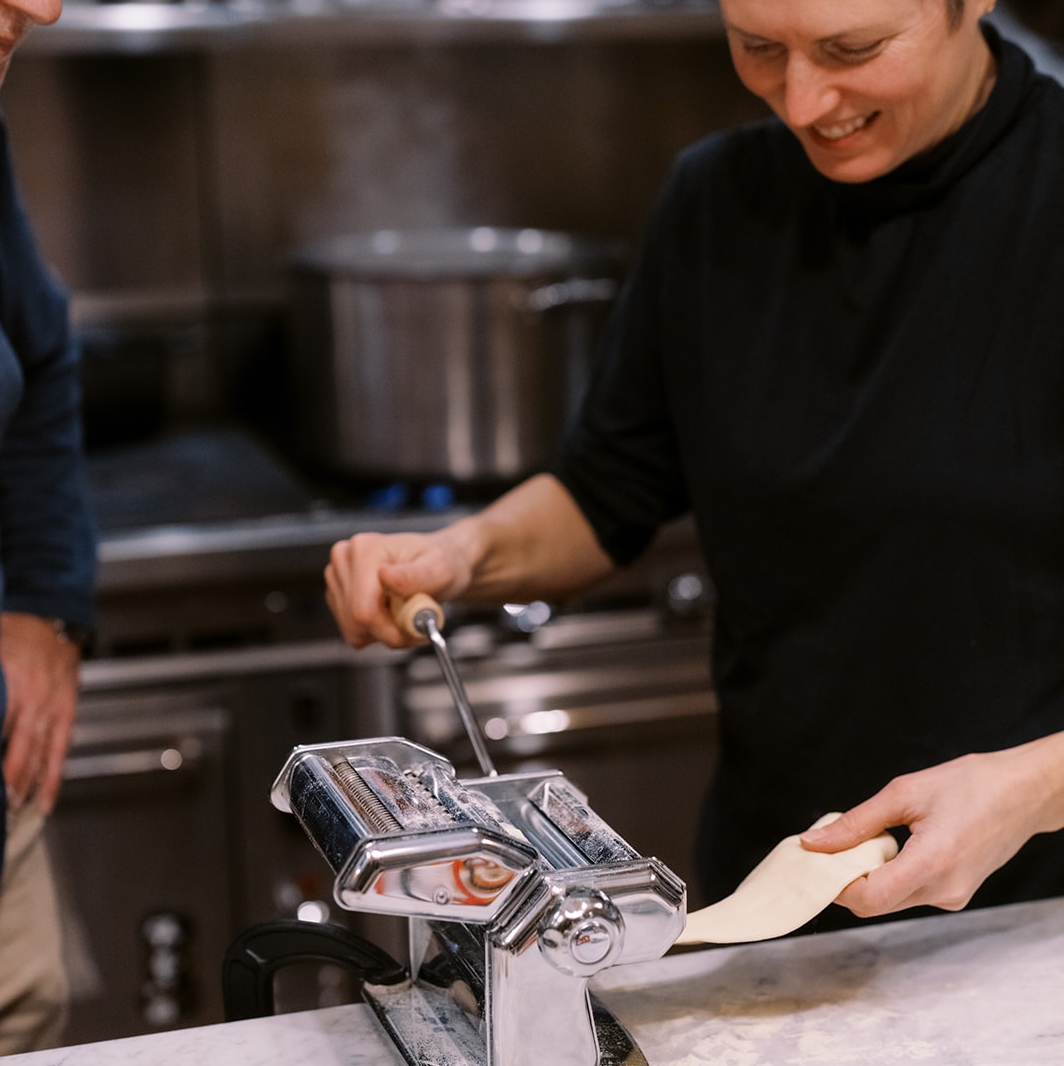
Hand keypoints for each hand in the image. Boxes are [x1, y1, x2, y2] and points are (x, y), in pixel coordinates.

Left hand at [1, 612, 80, 813]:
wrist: (53, 617)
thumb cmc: (15, 631)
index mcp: (20, 685)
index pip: (2, 729)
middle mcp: (41, 700)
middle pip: (25, 747)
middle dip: (15, 779)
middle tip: (5, 806)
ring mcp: (58, 705)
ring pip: (48, 751)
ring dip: (37, 782)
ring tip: (28, 809)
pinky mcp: (69, 708)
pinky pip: (63, 744)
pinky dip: (56, 769)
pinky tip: (49, 790)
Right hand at [325, 530, 472, 649]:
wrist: (436, 564)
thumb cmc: (440, 563)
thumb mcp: (439, 569)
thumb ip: (414, 576)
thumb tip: (385, 576)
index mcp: (365, 549)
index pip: (364, 610)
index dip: (391, 631)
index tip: (415, 631)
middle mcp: (346, 559)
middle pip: (355, 621)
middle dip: (388, 632)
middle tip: (415, 622)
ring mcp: (338, 576)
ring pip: (353, 629)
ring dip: (382, 632)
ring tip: (405, 612)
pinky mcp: (339, 594)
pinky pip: (353, 630)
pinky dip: (374, 630)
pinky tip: (391, 613)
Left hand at [800, 733, 1063, 916]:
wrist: (1023, 793)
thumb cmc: (969, 785)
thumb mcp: (904, 792)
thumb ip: (856, 822)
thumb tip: (813, 842)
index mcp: (932, 863)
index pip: (867, 897)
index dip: (833, 883)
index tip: (812, 858)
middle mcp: (943, 890)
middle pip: (874, 902)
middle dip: (844, 877)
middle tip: (828, 844)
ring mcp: (952, 897)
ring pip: (889, 899)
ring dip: (866, 874)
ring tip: (862, 838)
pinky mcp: (955, 894)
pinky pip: (907, 892)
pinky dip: (887, 873)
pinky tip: (888, 845)